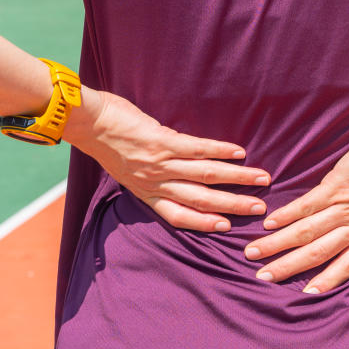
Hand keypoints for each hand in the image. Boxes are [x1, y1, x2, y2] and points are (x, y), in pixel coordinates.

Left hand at [64, 88, 269, 231]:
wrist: (87, 121)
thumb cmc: (105, 142)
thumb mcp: (125, 170)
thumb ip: (149, 176)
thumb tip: (172, 173)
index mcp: (145, 192)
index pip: (179, 216)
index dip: (204, 223)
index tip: (227, 227)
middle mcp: (156, 182)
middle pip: (202, 199)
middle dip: (233, 205)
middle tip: (259, 209)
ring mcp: (160, 162)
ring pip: (206, 176)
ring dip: (237, 179)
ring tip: (260, 179)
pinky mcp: (163, 141)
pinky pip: (198, 149)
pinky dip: (221, 151)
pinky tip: (239, 153)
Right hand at [244, 123, 348, 293]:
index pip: (347, 266)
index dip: (326, 281)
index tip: (306, 294)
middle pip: (316, 254)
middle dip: (287, 267)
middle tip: (262, 278)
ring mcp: (345, 208)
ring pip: (305, 233)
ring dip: (277, 244)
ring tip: (254, 252)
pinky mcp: (335, 187)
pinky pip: (305, 206)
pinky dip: (285, 216)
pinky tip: (269, 223)